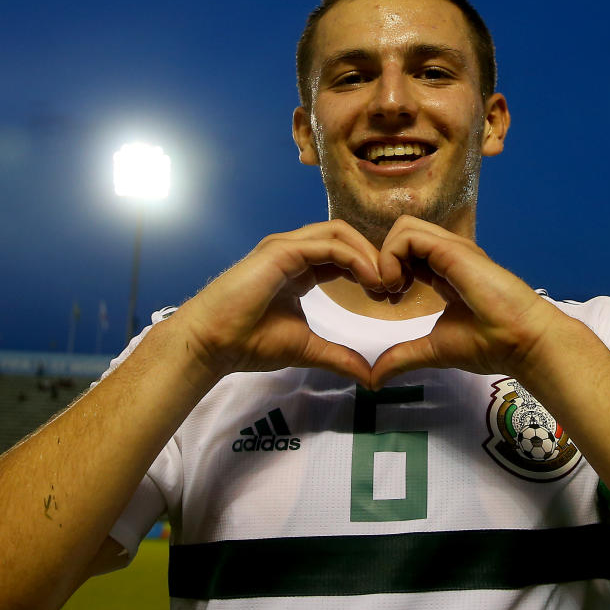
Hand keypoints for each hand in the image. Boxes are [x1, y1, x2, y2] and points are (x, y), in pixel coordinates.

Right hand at [176, 220, 384, 385]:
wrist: (212, 344)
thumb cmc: (248, 343)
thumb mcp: (306, 348)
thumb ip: (338, 356)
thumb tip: (369, 376)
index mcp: (299, 268)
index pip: (343, 255)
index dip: (370, 269)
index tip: (391, 295)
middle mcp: (293, 251)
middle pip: (346, 237)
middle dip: (375, 256)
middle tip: (396, 285)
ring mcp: (286, 247)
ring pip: (339, 233)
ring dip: (369, 254)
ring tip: (387, 282)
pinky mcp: (281, 250)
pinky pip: (328, 244)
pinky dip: (354, 257)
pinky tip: (370, 279)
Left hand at [370, 216, 569, 387]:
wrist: (521, 342)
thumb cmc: (489, 344)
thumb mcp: (433, 350)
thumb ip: (403, 357)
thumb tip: (375, 379)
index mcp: (444, 272)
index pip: (407, 253)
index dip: (388, 271)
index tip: (388, 301)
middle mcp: (447, 255)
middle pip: (402, 233)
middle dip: (381, 259)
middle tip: (384, 293)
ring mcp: (451, 249)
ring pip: (403, 228)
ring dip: (385, 257)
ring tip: (392, 289)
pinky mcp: (452, 250)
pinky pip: (408, 237)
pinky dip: (391, 258)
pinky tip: (398, 287)